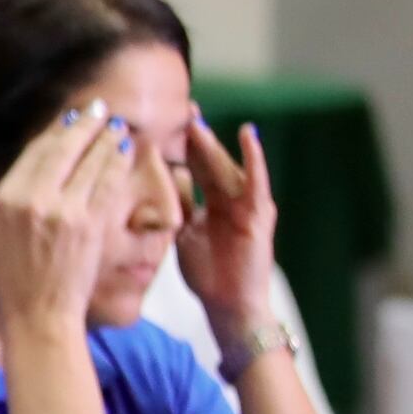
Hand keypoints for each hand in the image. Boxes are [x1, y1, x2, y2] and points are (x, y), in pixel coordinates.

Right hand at [0, 98, 134, 336]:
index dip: (56, 130)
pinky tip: (125, 149)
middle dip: (86, 124)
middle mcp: (38, 200)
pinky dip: (118, 162)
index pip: (37, 152)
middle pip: (66, 150)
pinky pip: (108, 183)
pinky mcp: (93, 225)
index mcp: (9, 199)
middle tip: (100, 107)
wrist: (39, 313)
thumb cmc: (8, 275)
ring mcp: (68, 212)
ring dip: (107, 139)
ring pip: (92, 162)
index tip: (70, 116)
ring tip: (117, 124)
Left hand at [176, 113, 275, 336]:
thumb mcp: (181, 234)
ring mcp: (244, 203)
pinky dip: (254, 158)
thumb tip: (153, 185)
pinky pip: (257, 181)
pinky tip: (249, 136)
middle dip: (192, 136)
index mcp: (207, 202)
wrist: (230, 305)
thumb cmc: (207, 273)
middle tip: (178, 109)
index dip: (174, 147)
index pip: (189, 168)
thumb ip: (173, 208)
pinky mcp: (260, 213)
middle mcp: (226, 198)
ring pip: (224, 166)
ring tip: (196, 121)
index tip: (156, 123)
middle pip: (206, 161)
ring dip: (212, 144)